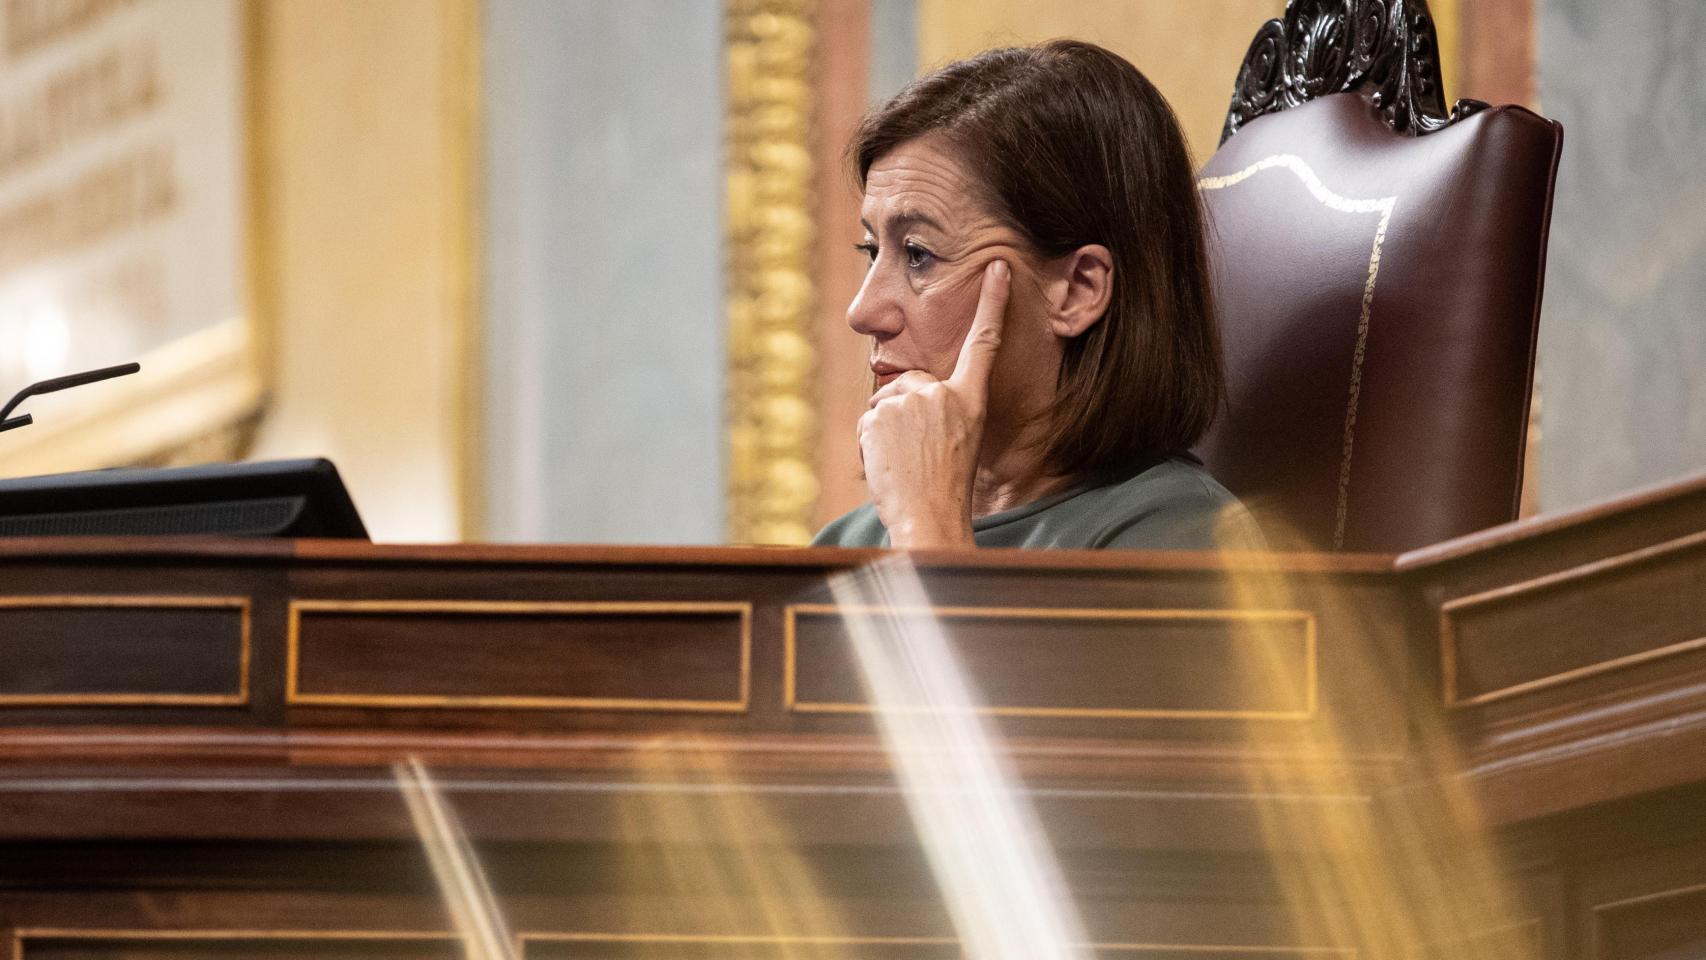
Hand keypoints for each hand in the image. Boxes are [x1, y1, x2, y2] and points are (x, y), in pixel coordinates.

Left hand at [858, 260, 1009, 547]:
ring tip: (905, 463)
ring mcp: (913, 400)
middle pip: (911, 383)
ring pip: (885, 404)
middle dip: (904, 413)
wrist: (930, 518)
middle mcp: (944, 393)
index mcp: (971, 399)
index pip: (984, 344)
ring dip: (886, 432)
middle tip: (917, 453)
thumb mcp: (956, 442)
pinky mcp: (883, 411)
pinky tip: (887, 464)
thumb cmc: (944, 490)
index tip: (997, 268)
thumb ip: (938, 412)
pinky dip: (870, 444)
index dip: (992, 304)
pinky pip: (866, 422)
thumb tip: (902, 397)